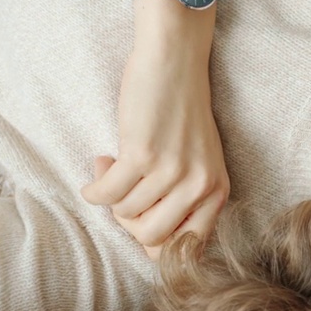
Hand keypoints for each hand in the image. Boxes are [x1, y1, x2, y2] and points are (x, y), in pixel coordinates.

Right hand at [82, 10, 228, 256]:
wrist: (175, 62)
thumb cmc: (182, 112)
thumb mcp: (199, 162)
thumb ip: (186, 201)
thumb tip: (149, 247)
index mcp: (217, 193)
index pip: (185, 249)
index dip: (157, 240)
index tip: (144, 217)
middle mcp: (199, 187)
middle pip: (151, 239)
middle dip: (130, 222)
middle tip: (125, 193)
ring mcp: (172, 173)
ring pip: (126, 215)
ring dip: (111, 196)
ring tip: (113, 167)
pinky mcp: (141, 156)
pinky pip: (106, 194)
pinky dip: (93, 189)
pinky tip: (97, 171)